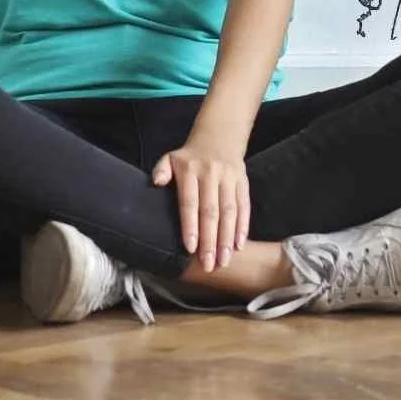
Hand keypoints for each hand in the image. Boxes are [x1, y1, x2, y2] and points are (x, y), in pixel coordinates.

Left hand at [151, 135, 249, 270]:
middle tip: (209, 264)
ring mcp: (229, 177)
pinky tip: (239, 245)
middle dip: (210, 240)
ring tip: (224, 260)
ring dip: (227, 238)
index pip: (189, 202)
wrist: (219, 135)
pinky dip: (243, 226)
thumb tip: (156, 182)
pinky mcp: (243, 181)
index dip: (190, 225)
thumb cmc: (190, 157)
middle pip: (211, 211)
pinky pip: (244, 206)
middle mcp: (211, 173)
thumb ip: (162, 170)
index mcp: (190, 169)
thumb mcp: (171, 158)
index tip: (191, 248)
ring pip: (229, 211)